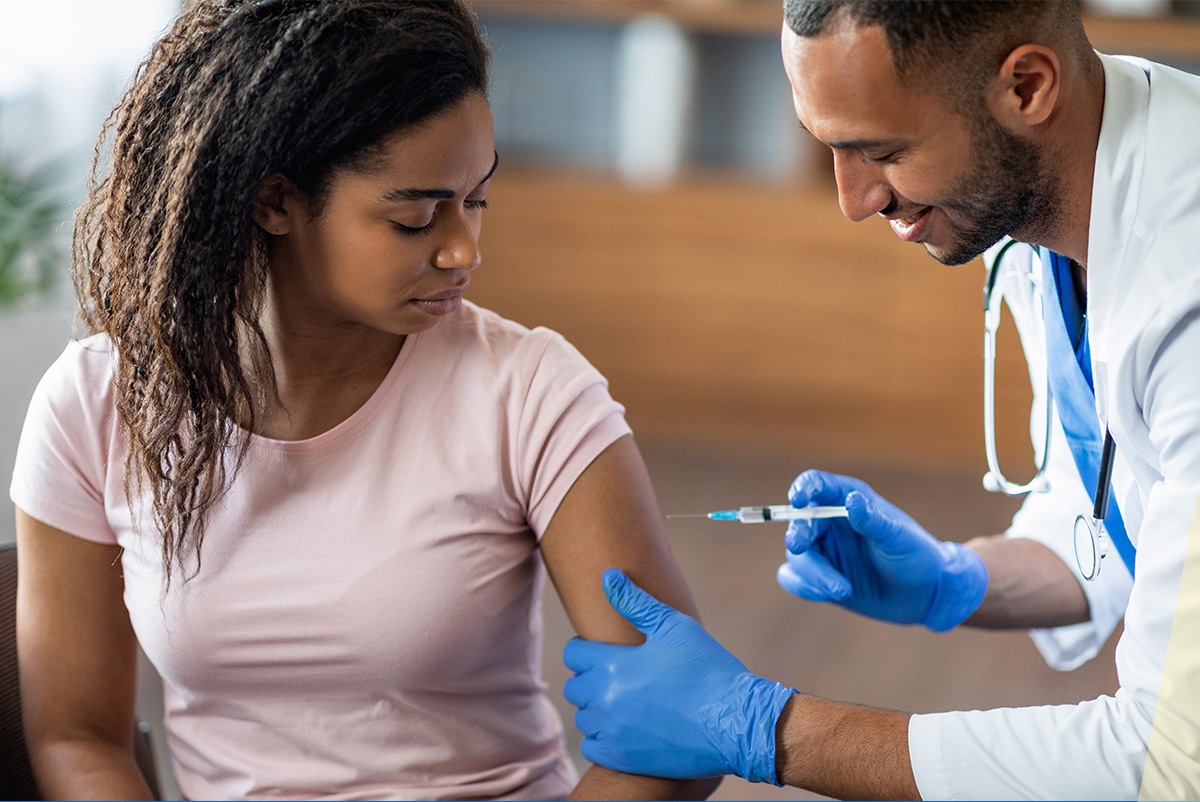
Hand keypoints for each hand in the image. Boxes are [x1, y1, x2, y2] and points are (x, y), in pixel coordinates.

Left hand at [562, 569, 794, 784]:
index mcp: (612, 665)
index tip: (605, 651)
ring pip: (584, 717)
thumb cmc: (708, 669)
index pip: (574, 654)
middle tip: (618, 675)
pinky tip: (623, 728)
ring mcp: (613, 733)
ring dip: (596, 707)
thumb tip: (608, 576)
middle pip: (575, 686)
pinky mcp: (624, 759)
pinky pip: (592, 747)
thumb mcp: (674, 626)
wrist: (736, 722)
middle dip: (590, 677)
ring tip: (624, 700)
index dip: (587, 648)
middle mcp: (605, 700)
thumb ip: (635, 602)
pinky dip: (601, 738)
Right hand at [778, 469, 987, 631]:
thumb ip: (873, 520)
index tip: (797, 499)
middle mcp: (829, 522)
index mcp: (847, 500)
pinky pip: (794, 579)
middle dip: (798, 535)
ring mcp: (823, 551)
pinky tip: (827, 594)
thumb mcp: (898, 537)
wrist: (924, 594)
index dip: (803, 488)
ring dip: (814, 573)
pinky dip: (804, 587)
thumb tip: (851, 501)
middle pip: (799, 522)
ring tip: (843, 590)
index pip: (817, 484)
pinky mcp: (818, 578)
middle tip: (799, 547)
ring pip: (797, 556)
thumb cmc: (915, 556)